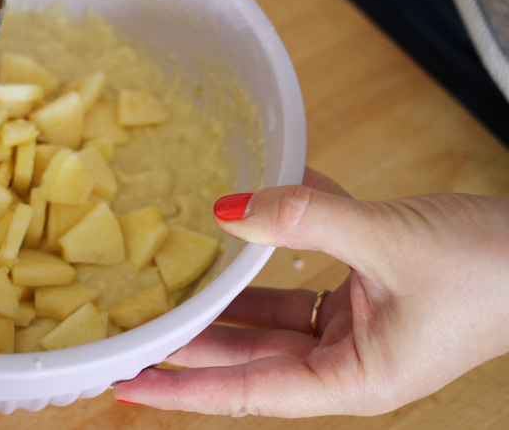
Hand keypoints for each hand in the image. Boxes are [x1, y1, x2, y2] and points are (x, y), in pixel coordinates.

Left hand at [113, 168, 508, 416]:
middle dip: (192, 337)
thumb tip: (231, 209)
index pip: (246, 391)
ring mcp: (352, 326)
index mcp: (352, 378)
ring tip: (170, 277)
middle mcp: (346, 359)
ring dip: (226, 290)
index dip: (183, 389)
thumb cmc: (489, 270)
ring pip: (269, 313)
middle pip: (247, 352)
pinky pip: (302, 273)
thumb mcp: (387, 240)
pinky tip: (252, 213)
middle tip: (134, 323)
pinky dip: (279, 243)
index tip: (128, 382)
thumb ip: (305, 221)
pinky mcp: (361, 292)